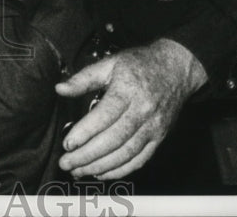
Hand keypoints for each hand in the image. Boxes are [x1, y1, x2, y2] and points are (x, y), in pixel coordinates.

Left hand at [55, 38, 206, 179]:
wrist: (176, 69)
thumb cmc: (140, 64)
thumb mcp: (110, 63)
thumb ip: (84, 78)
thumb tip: (60, 89)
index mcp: (128, 91)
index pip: (105, 116)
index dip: (85, 132)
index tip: (67, 143)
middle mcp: (143, 111)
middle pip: (113, 140)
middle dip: (87, 155)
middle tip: (66, 163)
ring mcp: (153, 127)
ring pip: (125, 154)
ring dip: (100, 167)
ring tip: (78, 171)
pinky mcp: (159, 138)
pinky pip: (140, 160)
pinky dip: (120, 170)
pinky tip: (101, 173)